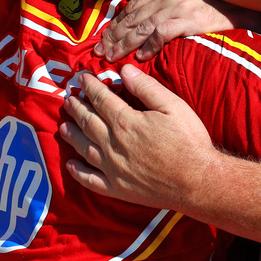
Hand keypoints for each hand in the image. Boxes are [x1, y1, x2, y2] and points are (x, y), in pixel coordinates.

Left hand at [59, 66, 217, 208]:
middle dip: (76, 108)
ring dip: (72, 135)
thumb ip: (147, 88)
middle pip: (88, 122)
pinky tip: (70, 164)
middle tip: (68, 98)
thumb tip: (125, 71)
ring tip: (63, 125)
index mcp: (126, 122)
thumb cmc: (189, 141)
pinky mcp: (117, 189)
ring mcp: (112, 169)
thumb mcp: (173, 106)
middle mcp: (113, 144)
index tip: (81, 78)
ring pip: (84, 148)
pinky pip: (89, 180)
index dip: (89, 87)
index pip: (101, 99)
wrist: (197, 181)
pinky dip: (77, 172)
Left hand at [96, 0, 260, 61]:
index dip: (116, 23)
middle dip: (114, 35)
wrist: (245, 3)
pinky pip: (161, 34)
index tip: (104, 37)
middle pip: (132, 17)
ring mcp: (177, 7)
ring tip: (112, 57)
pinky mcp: (188, 20)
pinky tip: (140, 57)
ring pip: (141, 27)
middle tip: (100, 51)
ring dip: (124, 44)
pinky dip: (149, 46)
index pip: (132, 6)